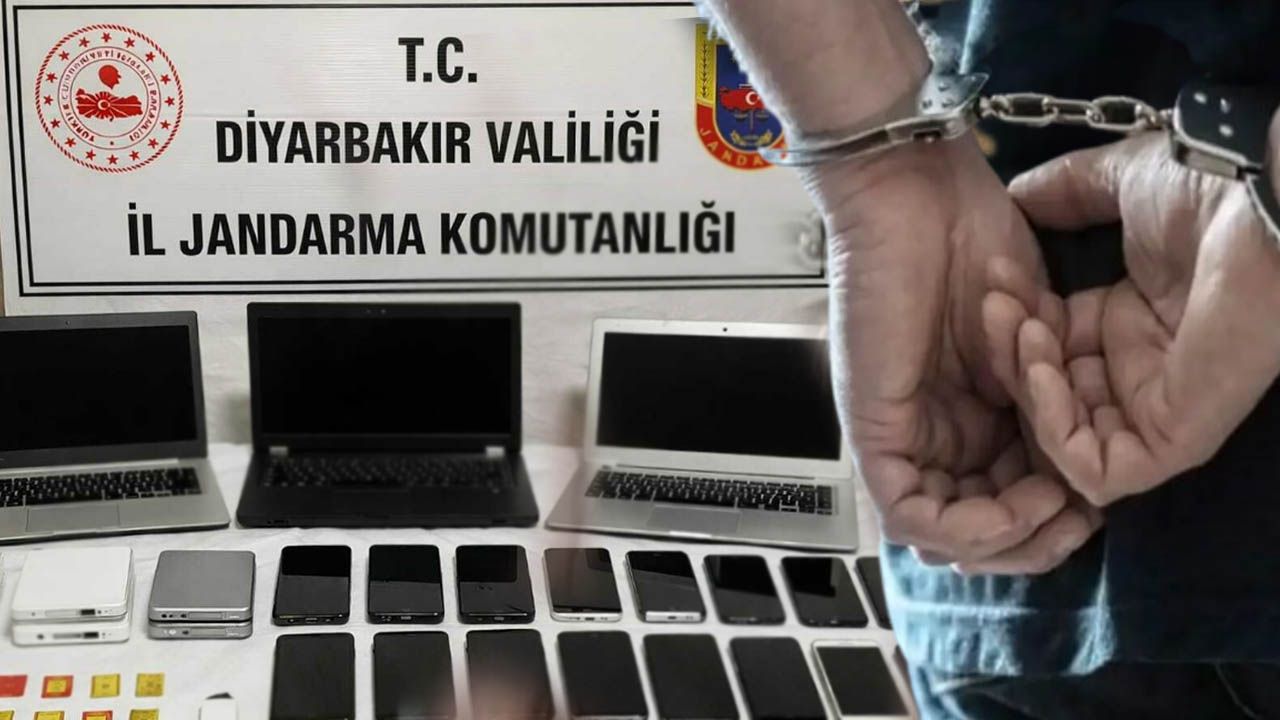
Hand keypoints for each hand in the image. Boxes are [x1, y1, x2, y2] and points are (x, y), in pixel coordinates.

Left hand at [820, 138, 1101, 574]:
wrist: (917, 190)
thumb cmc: (970, 239)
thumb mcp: (1032, 335)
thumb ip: (1045, 397)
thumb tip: (1077, 462)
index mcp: (966, 411)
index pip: (1004, 495)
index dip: (1053, 513)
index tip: (1096, 498)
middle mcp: (930, 431)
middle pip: (974, 526)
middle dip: (1036, 536)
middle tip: (1080, 516)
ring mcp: (897, 433)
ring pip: (942, 532)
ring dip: (1009, 536)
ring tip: (1054, 503)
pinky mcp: (872, 429)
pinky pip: (910, 511)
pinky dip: (970, 525)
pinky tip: (1019, 501)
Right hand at [985, 130, 1279, 506]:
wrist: (1262, 206)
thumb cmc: (1207, 193)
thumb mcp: (1120, 181)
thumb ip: (1066, 191)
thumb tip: (1016, 194)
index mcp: (1135, 319)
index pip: (1052, 347)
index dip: (1016, 320)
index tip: (996, 281)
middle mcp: (1144, 368)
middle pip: (1050, 392)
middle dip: (1009, 353)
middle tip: (996, 306)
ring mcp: (1161, 408)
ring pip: (1066, 436)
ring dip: (1026, 389)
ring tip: (1023, 332)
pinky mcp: (1177, 438)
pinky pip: (1099, 470)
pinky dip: (1055, 431)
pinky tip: (1042, 370)